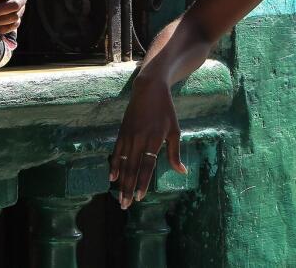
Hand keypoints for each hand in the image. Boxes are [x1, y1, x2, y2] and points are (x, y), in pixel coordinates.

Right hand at [108, 75, 186, 209]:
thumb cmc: (166, 111)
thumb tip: (182, 172)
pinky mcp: (122, 132)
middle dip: (128, 188)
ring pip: (123, 163)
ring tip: (120, 197)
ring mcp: (128, 136)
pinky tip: (112, 178)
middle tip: (126, 205)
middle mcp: (139, 139)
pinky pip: (116, 152)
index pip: (147, 165)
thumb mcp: (175, 130)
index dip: (143, 182)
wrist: (149, 90)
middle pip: (132, 168)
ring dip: (121, 182)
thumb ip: (175, 153)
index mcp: (154, 139)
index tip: (140, 197)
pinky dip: (114, 166)